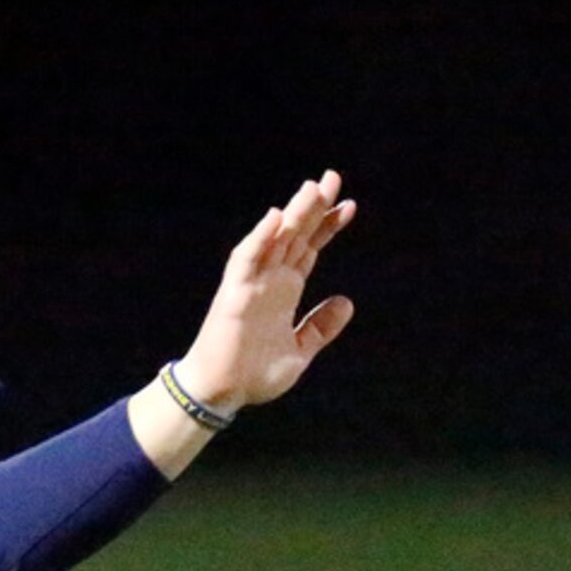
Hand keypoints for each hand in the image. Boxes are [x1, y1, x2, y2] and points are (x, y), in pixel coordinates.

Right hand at [174, 169, 358, 412]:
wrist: (221, 392)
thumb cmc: (254, 373)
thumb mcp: (300, 351)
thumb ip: (320, 327)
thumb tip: (347, 302)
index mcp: (285, 290)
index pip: (309, 248)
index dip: (327, 227)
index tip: (349, 206)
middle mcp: (270, 280)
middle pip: (295, 235)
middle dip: (314, 207)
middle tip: (333, 178)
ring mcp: (252, 283)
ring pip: (274, 240)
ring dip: (292, 214)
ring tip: (313, 189)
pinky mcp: (234, 294)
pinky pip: (246, 260)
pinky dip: (259, 239)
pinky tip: (275, 218)